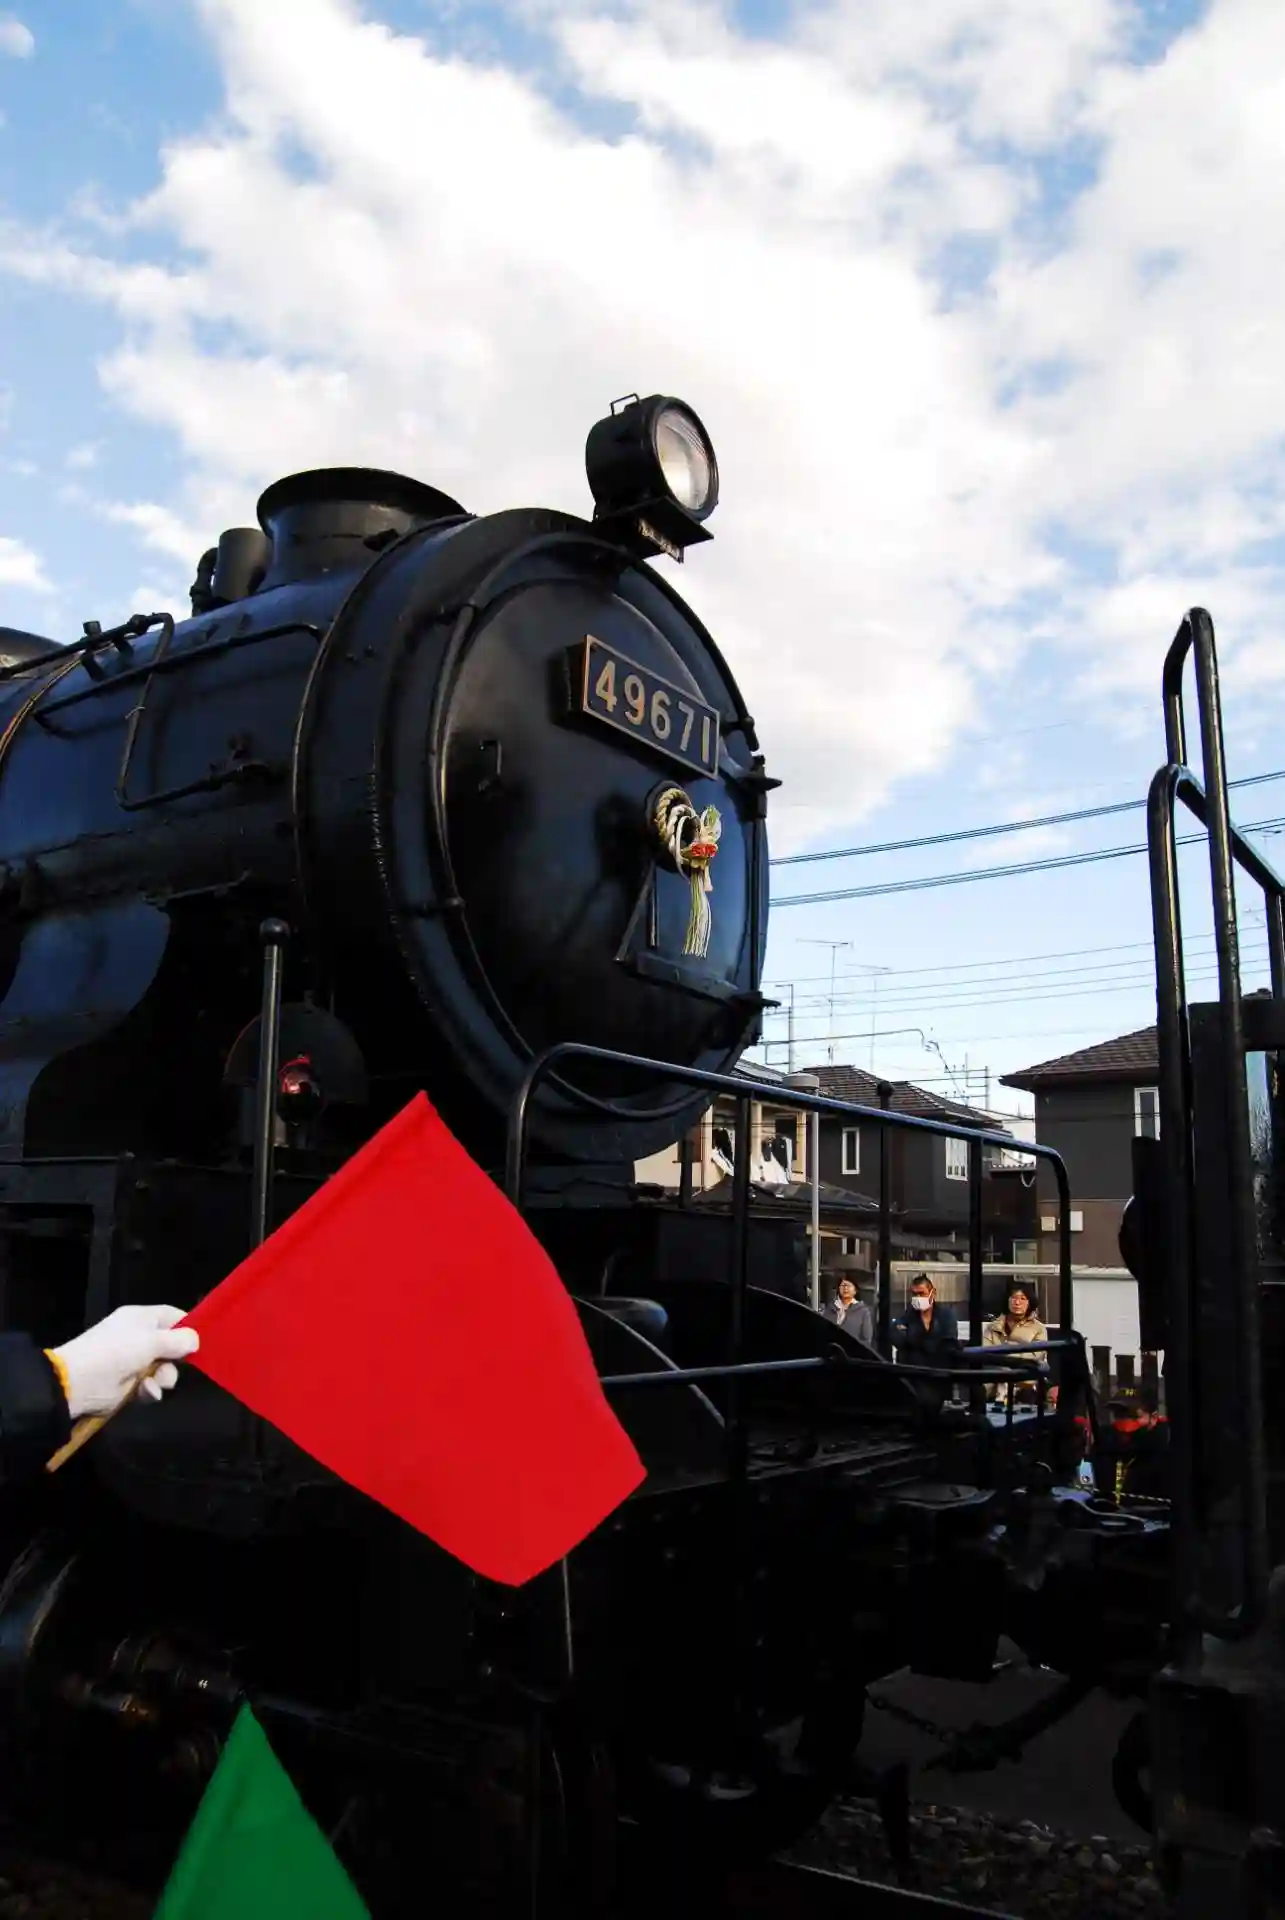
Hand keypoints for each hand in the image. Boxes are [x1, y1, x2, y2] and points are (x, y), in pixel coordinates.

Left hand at [50, 1305, 199, 1419]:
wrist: (78, 1383)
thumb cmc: (116, 1352)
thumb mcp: (150, 1341)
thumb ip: (177, 1340)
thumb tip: (196, 1340)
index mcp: (141, 1318)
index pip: (173, 1316)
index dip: (188, 1328)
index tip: (203, 1342)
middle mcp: (139, 1338)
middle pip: (173, 1346)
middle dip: (177, 1359)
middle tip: (177, 1365)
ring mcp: (134, 1362)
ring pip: (164, 1369)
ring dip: (164, 1378)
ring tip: (154, 1383)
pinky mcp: (129, 1384)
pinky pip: (151, 1386)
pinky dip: (151, 1390)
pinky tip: (145, 1392)